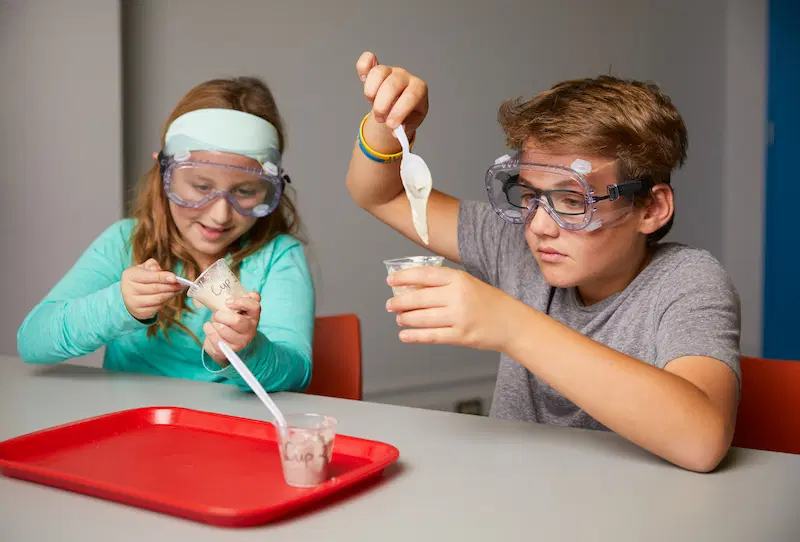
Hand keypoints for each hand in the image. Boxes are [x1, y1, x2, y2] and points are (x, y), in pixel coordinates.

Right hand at [121, 258, 183, 320]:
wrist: (129, 295)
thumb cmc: (140, 279)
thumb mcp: (143, 268)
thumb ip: (151, 265)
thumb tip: (158, 269)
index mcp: (130, 276)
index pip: (149, 276)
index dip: (163, 277)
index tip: (175, 278)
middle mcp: (128, 290)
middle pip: (155, 288)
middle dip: (171, 286)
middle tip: (182, 284)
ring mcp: (133, 303)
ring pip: (158, 299)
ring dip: (171, 294)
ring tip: (178, 289)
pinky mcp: (140, 312)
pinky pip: (158, 307)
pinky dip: (166, 301)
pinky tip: (170, 296)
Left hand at [202, 292, 261, 365]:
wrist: (230, 342)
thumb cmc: (234, 320)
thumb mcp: (240, 309)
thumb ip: (245, 299)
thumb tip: (250, 294)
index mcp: (253, 316)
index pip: (254, 306)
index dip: (241, 302)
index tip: (227, 302)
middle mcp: (250, 330)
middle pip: (237, 320)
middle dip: (221, 315)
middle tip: (216, 314)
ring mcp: (240, 341)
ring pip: (223, 330)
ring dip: (214, 323)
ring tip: (214, 322)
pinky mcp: (229, 350)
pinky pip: (215, 339)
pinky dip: (209, 331)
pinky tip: (210, 328)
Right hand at [356, 51, 427, 138]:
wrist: (399, 107)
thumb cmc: (407, 114)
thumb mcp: (410, 124)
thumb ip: (404, 127)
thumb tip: (395, 131)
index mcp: (418, 89)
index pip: (411, 96)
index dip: (399, 111)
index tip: (391, 125)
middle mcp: (404, 76)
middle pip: (392, 84)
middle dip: (382, 106)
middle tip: (380, 119)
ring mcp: (390, 70)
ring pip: (379, 72)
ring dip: (371, 92)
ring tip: (372, 104)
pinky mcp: (375, 68)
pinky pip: (367, 60)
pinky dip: (362, 67)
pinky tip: (363, 79)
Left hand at [385, 267, 529, 352]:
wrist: (512, 323)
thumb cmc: (490, 302)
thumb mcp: (468, 283)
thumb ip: (444, 285)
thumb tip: (413, 288)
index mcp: (459, 279)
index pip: (424, 275)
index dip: (404, 277)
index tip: (391, 280)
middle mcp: (458, 297)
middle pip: (418, 298)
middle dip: (399, 302)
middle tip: (391, 304)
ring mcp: (459, 318)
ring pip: (421, 318)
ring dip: (405, 319)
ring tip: (399, 318)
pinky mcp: (460, 336)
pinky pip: (431, 336)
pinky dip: (414, 336)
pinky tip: (404, 335)